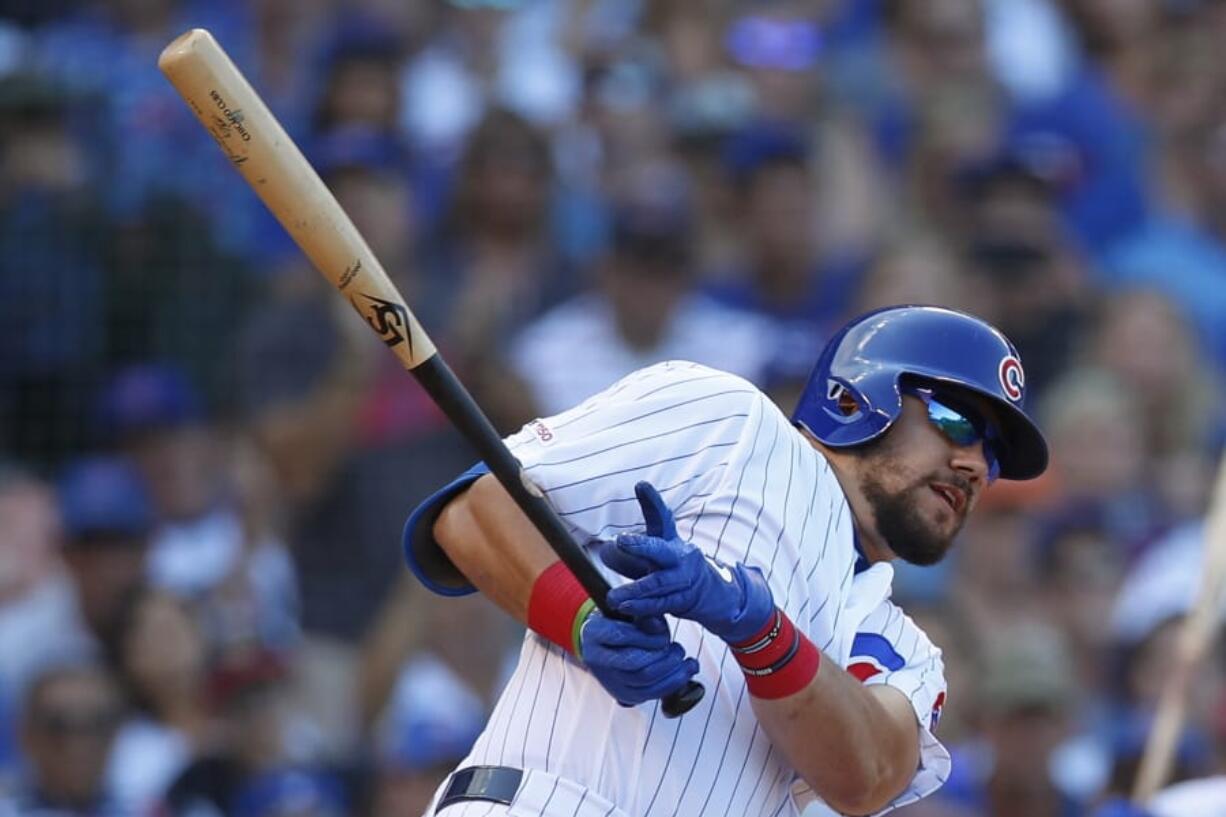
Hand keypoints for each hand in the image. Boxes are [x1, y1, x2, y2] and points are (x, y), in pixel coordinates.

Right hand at [579, 611, 698, 705]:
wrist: (610, 641)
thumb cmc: (623, 621)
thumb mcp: (633, 611)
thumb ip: (645, 616)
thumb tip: (659, 627)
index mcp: (593, 632)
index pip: (621, 635)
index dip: (648, 636)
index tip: (664, 633)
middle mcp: (596, 658)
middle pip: (634, 663)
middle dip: (662, 657)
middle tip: (677, 649)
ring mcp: (608, 679)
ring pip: (644, 681)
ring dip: (671, 671)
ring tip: (682, 658)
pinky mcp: (622, 694)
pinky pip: (649, 694)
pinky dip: (671, 684)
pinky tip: (684, 672)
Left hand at [601, 482, 774, 644]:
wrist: (714, 594)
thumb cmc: (675, 571)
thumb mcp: (657, 556)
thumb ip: (632, 552)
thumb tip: (606, 549)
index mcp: (671, 540)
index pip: (662, 517)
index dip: (652, 501)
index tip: (641, 485)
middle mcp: (681, 555)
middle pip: (660, 549)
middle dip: (641, 545)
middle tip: (620, 541)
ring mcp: (685, 579)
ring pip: (658, 583)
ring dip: (635, 590)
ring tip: (613, 597)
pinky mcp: (685, 600)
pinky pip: (662, 604)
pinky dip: (644, 607)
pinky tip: (626, 608)